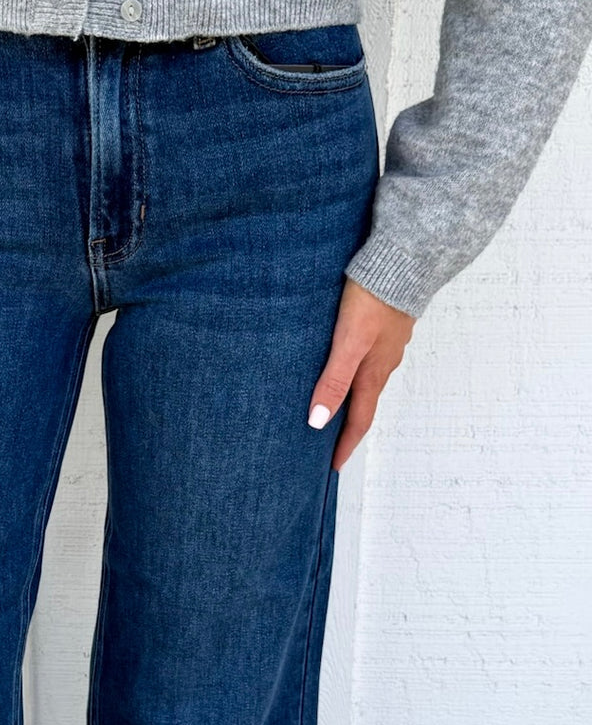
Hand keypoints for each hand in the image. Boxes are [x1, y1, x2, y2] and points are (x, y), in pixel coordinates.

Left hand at [308, 278, 415, 470]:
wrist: (406, 258)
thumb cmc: (374, 298)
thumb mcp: (349, 343)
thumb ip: (334, 380)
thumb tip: (317, 421)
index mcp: (374, 373)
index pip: (358, 420)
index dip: (345, 444)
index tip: (333, 466)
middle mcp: (384, 363)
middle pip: (364, 403)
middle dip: (348, 427)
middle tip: (331, 443)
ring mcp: (388, 344)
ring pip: (368, 380)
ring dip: (353, 398)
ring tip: (335, 408)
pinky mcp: (387, 324)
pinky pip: (371, 357)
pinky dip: (357, 372)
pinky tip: (348, 364)